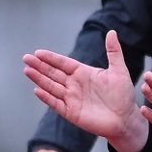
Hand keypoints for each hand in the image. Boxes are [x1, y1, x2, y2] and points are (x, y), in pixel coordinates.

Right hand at [23, 30, 148, 151]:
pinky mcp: (72, 113)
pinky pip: (56, 104)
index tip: (38, 52)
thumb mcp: (119, 70)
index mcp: (83, 73)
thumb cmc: (123, 94)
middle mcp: (75, 85)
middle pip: (53, 73)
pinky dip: (47, 98)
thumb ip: (113, 52)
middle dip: (40, 66)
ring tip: (27, 70)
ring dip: (39, 79)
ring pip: (52, 87)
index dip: (51, 58)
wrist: (126, 119)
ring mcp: (72, 99)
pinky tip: (38, 90)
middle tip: (26, 58)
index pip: (63, 63)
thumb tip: (111, 32)